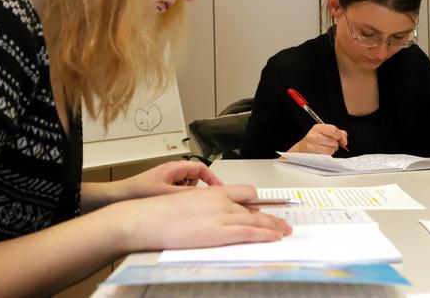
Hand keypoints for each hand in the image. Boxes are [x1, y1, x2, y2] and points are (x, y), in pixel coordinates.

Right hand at [114, 185, 292, 250]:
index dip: (257, 203)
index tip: (265, 208)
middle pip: (254, 206)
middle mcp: (221, 200)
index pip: (244, 192)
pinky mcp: (219, 233)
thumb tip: (211, 216)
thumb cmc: (158, 213)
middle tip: (282, 222)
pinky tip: (273, 237)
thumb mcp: (186, 202)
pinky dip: (264, 235)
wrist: (145, 219)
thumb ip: (203, 207)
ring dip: (273, 226)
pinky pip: (248, 233)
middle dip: (270, 216)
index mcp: (212, 192)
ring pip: (256, 219)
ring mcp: (221, 216)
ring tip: (284, 231)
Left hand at [117, 160, 223, 199]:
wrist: (118, 197)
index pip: (202, 168)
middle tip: (201, 202)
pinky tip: (173, 207)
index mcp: (175, 167)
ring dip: (188, 195)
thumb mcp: (167, 194)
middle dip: (199, 189)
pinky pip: (179, 193)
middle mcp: (172, 171)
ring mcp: (168, 180)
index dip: (213, 179)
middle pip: (197, 177)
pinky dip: (180, 199)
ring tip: (180, 204)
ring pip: (188, 186)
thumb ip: (188, 194)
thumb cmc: (137, 191)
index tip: (219, 190)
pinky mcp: (163, 188)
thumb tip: (205, 197)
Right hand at [288, 123, 347, 154]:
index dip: (339, 136)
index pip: (333, 130)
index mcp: (318, 127)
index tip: (339, 138)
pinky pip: (327, 155)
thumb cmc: (317, 139)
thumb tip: (344, 141)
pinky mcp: (313, 154)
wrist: (303, 148)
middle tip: (330, 143)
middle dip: (335, 144)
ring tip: (327, 147)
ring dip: (332, 149)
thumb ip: (340, 133)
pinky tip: (323, 151)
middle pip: (333, 141)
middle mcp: (313, 135)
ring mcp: (312, 145)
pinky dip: (327, 154)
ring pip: (331, 149)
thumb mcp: (327, 132)